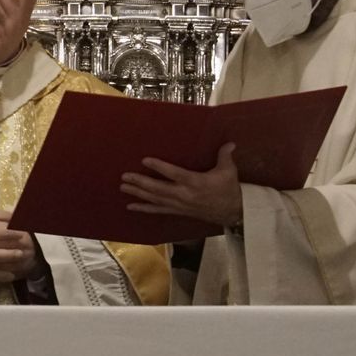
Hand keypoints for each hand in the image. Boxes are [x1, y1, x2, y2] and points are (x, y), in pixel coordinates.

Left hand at [120, 142, 241, 227]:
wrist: (233, 212)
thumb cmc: (229, 189)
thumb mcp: (228, 171)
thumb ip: (224, 155)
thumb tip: (230, 142)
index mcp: (195, 182)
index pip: (174, 174)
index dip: (160, 167)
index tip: (145, 160)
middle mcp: (184, 194)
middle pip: (159, 188)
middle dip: (141, 182)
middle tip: (125, 176)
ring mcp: (179, 205)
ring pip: (155, 199)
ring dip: (138, 193)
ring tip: (123, 187)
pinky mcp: (178, 211)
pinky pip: (158, 210)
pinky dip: (144, 208)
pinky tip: (131, 206)